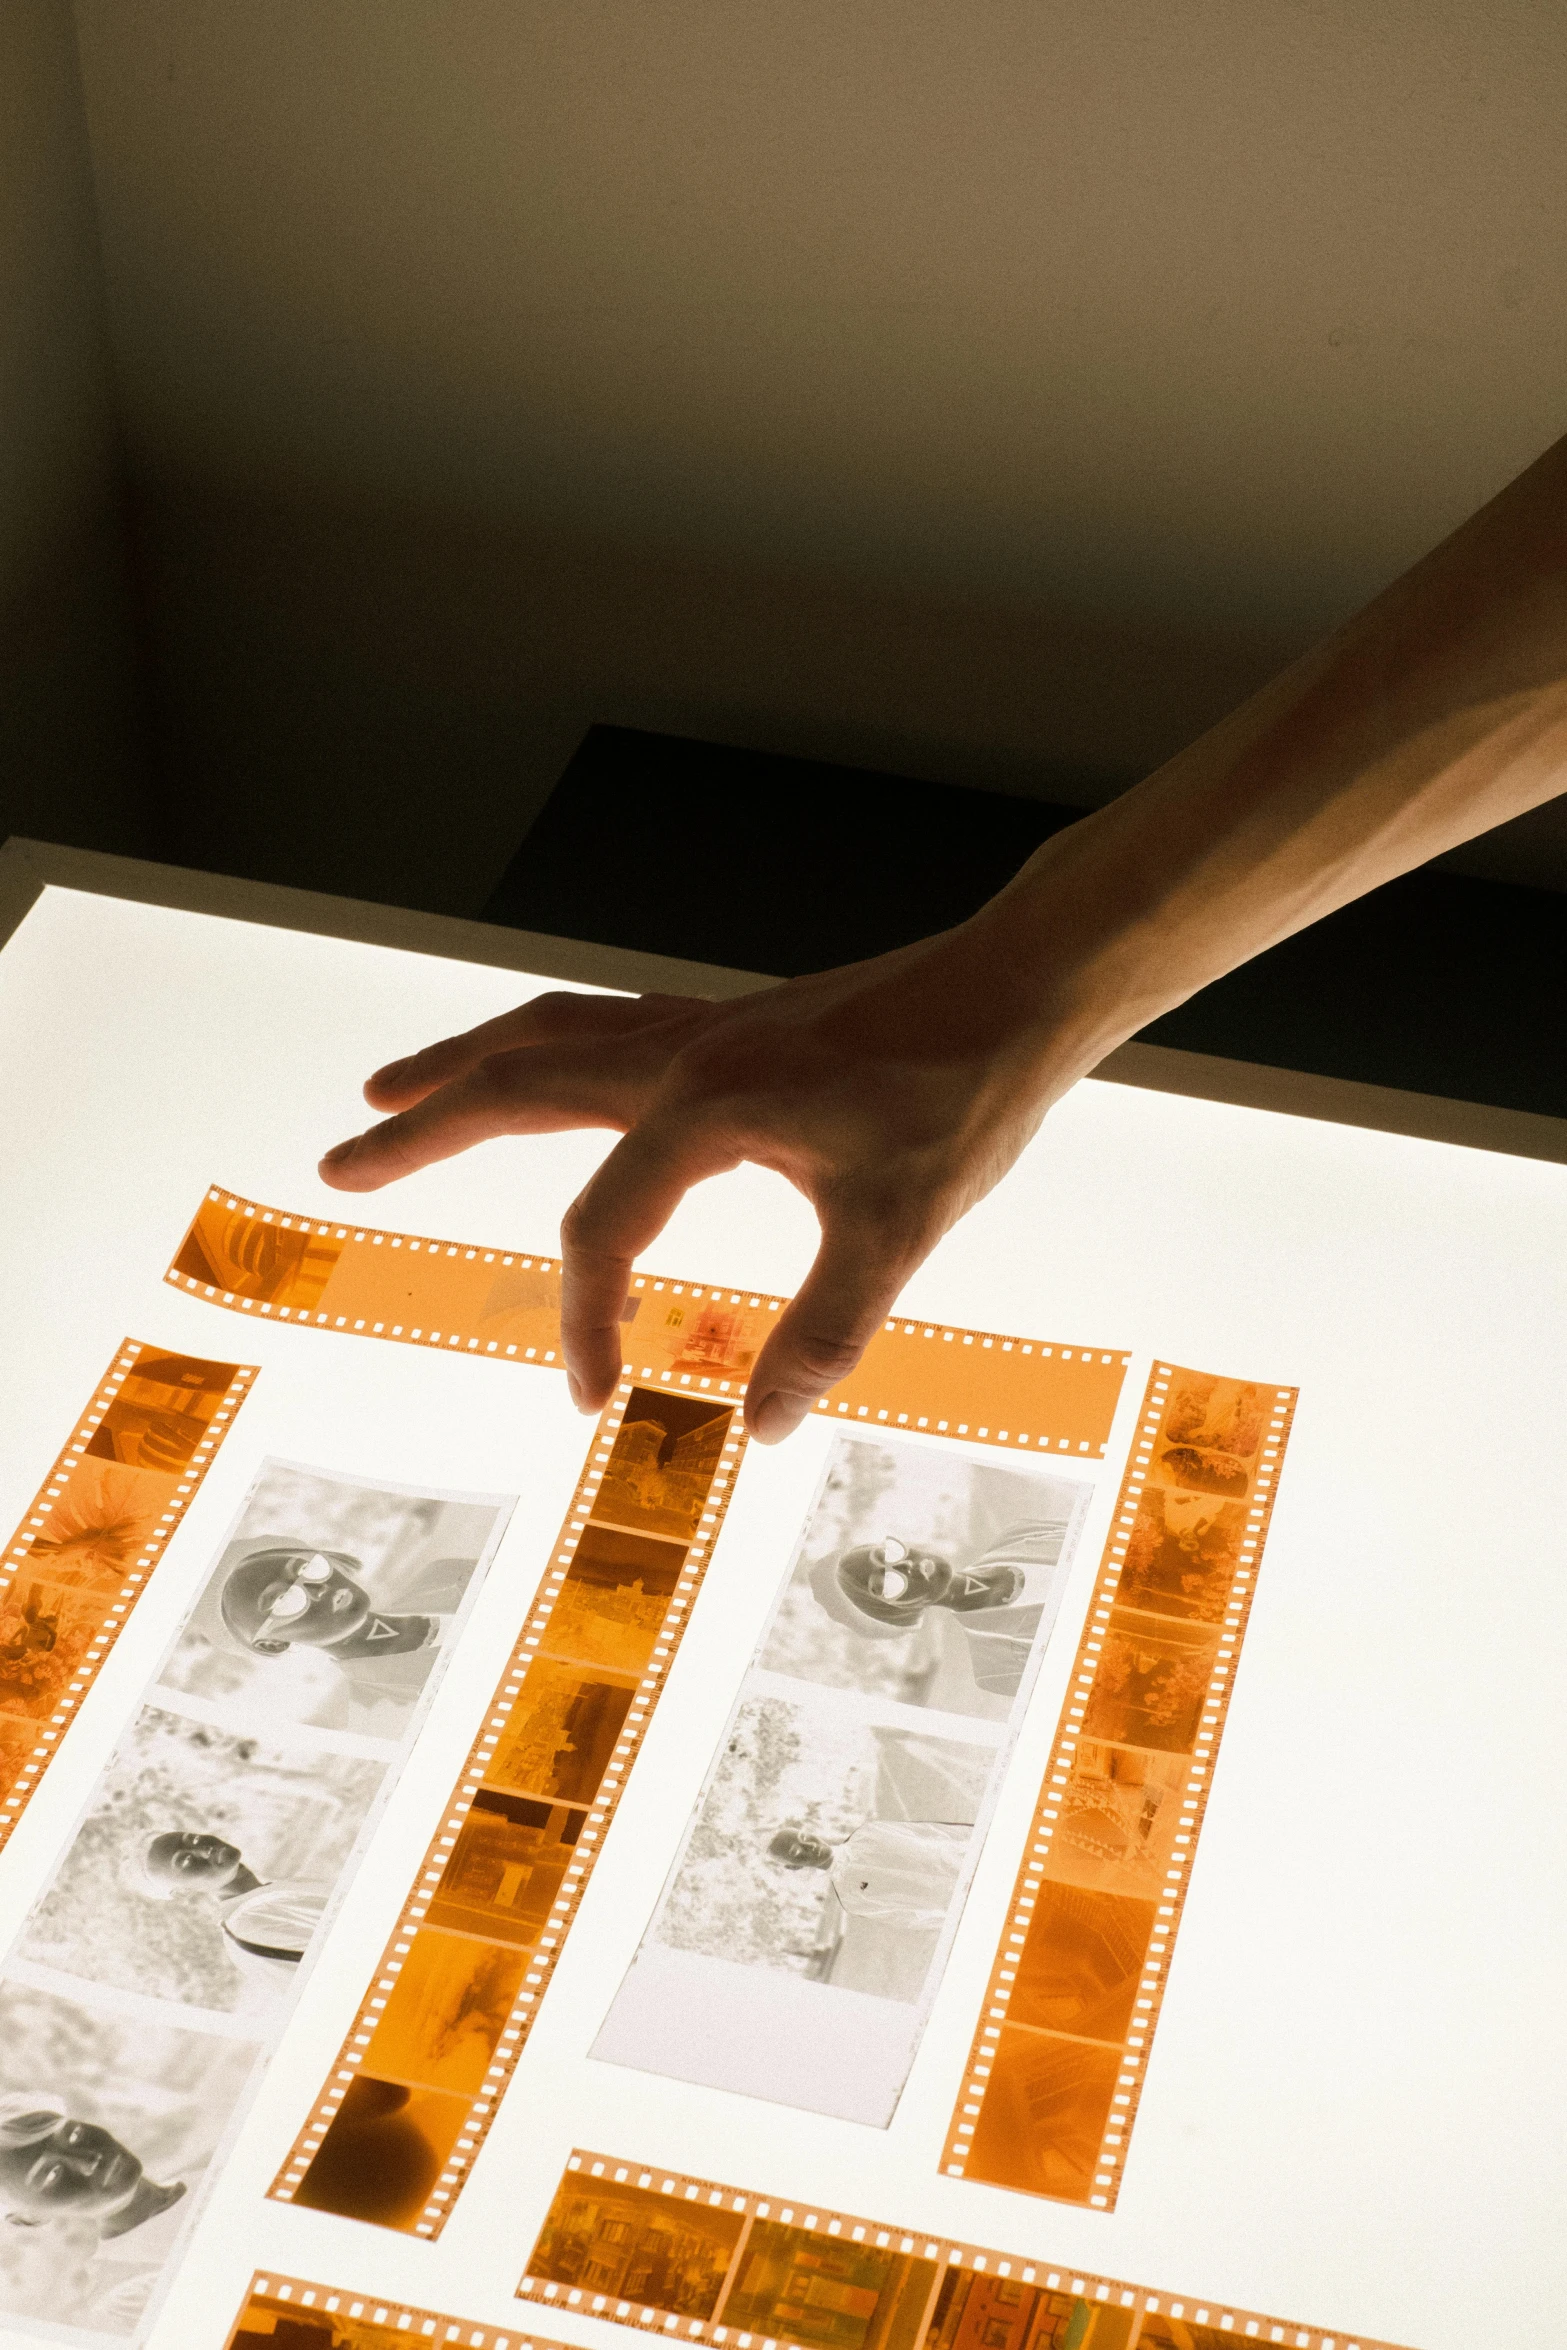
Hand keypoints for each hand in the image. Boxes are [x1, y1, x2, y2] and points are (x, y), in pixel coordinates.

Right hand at [318, 920, 1079, 1440]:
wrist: (1015, 987)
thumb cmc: (962, 1095)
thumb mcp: (901, 1229)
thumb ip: (827, 1331)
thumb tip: (763, 1428)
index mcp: (705, 1106)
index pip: (600, 1228)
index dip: (585, 1322)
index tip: (594, 1399)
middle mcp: (679, 1053)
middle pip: (512, 1084)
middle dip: (419, 1133)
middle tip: (336, 1166)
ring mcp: (697, 1026)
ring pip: (543, 1035)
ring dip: (460, 1065)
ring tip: (389, 1090)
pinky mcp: (726, 1020)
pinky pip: (598, 1021)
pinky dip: (540, 1041)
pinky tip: (537, 1061)